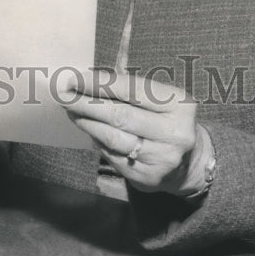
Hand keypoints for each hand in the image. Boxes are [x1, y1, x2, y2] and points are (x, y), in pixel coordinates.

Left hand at [62, 71, 204, 194]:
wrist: (191, 161)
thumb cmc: (167, 119)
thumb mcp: (160, 98)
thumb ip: (129, 87)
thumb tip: (86, 78)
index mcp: (179, 104)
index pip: (133, 89)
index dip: (100, 83)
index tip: (75, 77)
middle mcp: (174, 133)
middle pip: (120, 115)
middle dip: (86, 103)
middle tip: (63, 94)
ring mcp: (162, 158)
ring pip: (113, 138)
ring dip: (87, 123)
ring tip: (71, 110)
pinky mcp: (148, 178)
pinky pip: (114, 156)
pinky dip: (98, 141)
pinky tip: (88, 129)